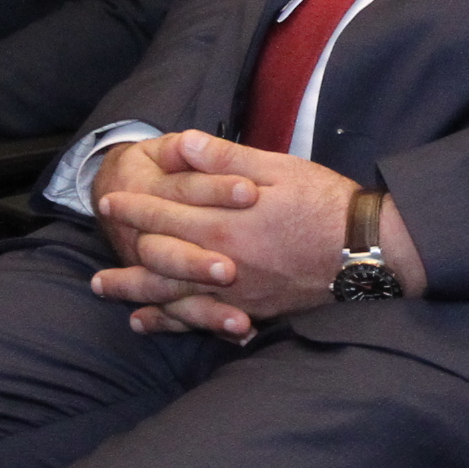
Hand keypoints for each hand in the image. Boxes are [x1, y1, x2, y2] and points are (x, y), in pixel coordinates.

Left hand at [88, 132, 421, 334]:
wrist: (366, 252)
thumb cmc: (325, 203)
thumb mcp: (279, 169)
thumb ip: (225, 159)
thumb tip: (182, 145)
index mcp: (223, 223)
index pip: (162, 214)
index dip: (133, 206)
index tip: (110, 199)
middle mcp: (219, 263)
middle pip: (154, 258)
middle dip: (123, 244)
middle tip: (102, 236)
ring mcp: (232, 293)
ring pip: (166, 294)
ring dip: (131, 288)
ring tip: (103, 286)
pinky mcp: (248, 311)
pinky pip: (196, 321)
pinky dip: (166, 322)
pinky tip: (146, 321)